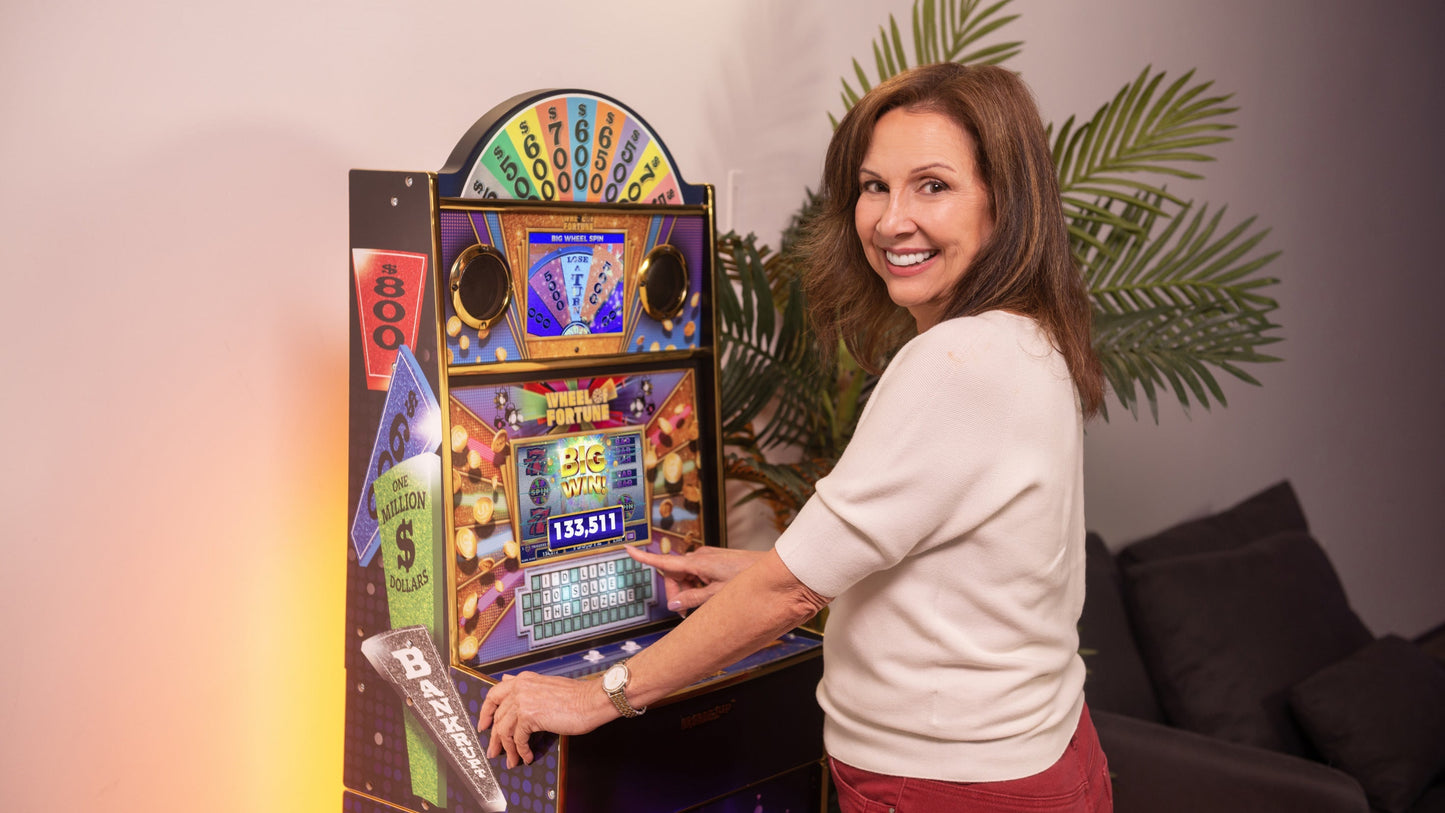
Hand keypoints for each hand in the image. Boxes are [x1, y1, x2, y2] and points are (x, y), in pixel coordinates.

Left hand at [477, 672, 613, 767]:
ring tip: (512, 761)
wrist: (592, 700)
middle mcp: (520, 688)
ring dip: (508, 749)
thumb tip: (506, 680)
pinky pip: (518, 739)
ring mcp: (523, 701)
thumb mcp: (545, 685)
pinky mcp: (529, 716)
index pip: (493, 695)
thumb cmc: (576, 696)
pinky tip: (527, 757)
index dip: (485, 713)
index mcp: (523, 680)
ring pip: (504, 730)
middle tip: (494, 751)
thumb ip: (525, 685)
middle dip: (494, 738)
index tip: (483, 725)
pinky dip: (521, 751)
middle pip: (497, 717)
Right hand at [627, 545, 763, 614]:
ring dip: (689, 592)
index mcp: (698, 563)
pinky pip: (697, 575)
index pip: (664, 561)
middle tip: (687, 611)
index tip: (627, 549)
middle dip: (676, 593)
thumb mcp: (718, 595)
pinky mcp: (714, 561)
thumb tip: (674, 604)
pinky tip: (711, 595)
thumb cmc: (748, 578)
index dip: (644, 557)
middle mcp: (700, 557)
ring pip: (685, 577)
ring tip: (706, 602)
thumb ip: (693, 600)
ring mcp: (707, 558)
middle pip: (674, 575)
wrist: (773, 569)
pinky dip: (698, 587)